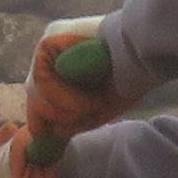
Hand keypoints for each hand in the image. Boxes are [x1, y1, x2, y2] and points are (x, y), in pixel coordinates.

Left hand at [6, 20, 123, 177]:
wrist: (142, 53)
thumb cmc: (127, 79)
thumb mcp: (100, 107)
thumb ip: (76, 120)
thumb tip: (56, 130)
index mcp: (63, 64)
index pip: (40, 95)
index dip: (42, 118)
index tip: (47, 136)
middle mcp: (51, 54)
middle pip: (34, 94)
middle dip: (54, 115)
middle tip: (83, 116)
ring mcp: (47, 45)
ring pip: (36, 91)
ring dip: (64, 108)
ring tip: (92, 105)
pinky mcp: (49, 40)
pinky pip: (43, 80)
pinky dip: (63, 98)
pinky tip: (87, 99)